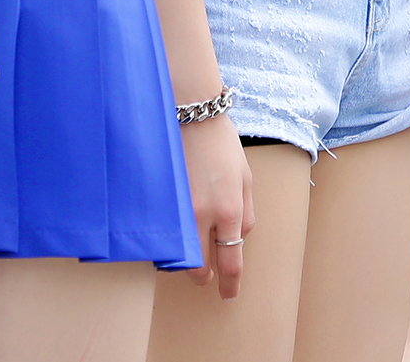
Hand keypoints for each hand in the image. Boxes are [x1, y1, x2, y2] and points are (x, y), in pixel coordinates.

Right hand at [178, 114, 254, 300]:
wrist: (193, 114)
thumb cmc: (223, 144)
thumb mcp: (246, 177)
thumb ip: (246, 212)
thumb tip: (240, 238)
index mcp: (230, 210)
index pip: (230, 262)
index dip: (229, 284)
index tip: (228, 294)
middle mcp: (203, 215)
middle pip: (198, 267)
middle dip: (203, 275)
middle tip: (206, 273)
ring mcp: (179, 209)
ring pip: (178, 253)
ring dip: (184, 257)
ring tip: (189, 246)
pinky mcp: (162, 201)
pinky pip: (165, 232)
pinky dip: (170, 237)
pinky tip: (174, 229)